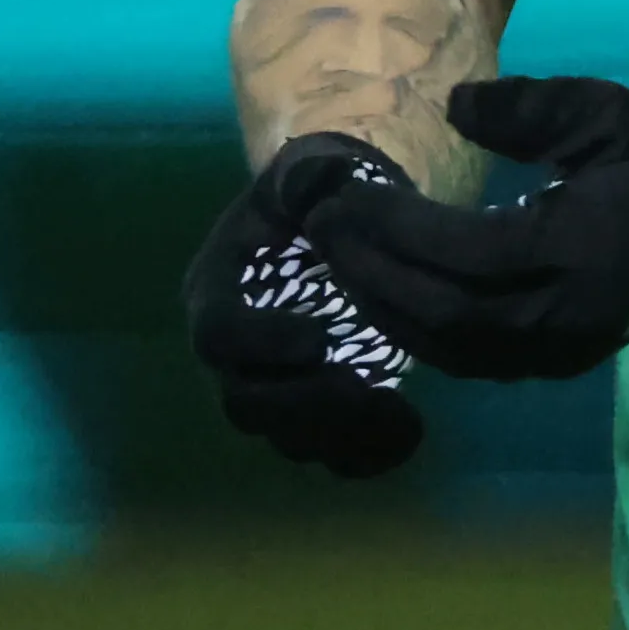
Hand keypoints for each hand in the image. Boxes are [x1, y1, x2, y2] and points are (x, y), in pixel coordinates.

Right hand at [183, 134, 427, 477]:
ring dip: (338, 436)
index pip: (217, 332)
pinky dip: (365, 455)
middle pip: (246, 402)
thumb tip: (314, 186)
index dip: (260, 344)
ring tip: (400, 415)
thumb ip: (306, 180)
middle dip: (305, 404)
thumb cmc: (319, 195)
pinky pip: (327, 453)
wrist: (341, 220)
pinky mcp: (313, 409)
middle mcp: (234, 349)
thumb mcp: (308, 173)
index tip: (319, 340)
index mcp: (218, 289)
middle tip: (366, 389)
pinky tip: (410, 432)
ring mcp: (271, 386)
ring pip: (285, 437)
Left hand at [302, 75, 628, 380]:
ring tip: (340, 263)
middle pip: (438, 311)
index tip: (341, 198)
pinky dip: (419, 332)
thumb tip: (453, 105)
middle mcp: (559, 313)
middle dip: (369, 272)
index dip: (392, 230)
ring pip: (448, 347)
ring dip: (384, 308)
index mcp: (574, 248)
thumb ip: (527, 108)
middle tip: (320, 231)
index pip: (459, 252)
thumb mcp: (606, 114)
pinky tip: (388, 298)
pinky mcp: (557, 362)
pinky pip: (470, 360)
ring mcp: (558, 348)